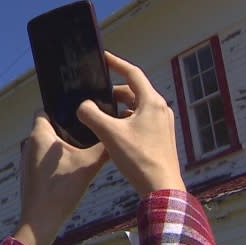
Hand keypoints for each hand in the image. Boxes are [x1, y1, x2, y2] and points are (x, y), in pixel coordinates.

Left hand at [14, 112, 107, 244]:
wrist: (41, 221)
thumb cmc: (60, 191)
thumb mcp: (88, 165)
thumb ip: (104, 148)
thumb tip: (117, 137)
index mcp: (39, 136)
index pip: (45, 110)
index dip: (62, 108)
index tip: (80, 114)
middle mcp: (29, 145)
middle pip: (49, 127)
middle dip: (68, 128)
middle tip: (88, 131)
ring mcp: (28, 161)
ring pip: (48, 145)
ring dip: (63, 146)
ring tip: (84, 149)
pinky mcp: (30, 175)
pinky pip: (45, 160)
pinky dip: (58, 160)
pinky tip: (74, 168)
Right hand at [77, 52, 184, 196]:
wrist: (161, 187)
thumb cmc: (139, 159)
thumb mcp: (109, 134)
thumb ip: (92, 115)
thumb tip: (83, 106)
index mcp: (152, 102)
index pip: (132, 74)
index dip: (116, 63)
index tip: (104, 58)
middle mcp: (160, 109)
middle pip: (134, 91)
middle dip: (113, 92)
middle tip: (95, 96)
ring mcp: (162, 124)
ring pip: (136, 107)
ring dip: (119, 108)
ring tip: (101, 115)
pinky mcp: (161, 137)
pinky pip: (141, 120)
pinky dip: (126, 120)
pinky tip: (114, 132)